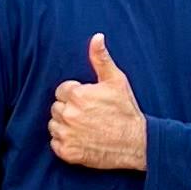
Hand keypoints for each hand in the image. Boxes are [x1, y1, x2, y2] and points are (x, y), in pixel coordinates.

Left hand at [49, 31, 147, 172]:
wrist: (136, 142)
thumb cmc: (126, 110)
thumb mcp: (116, 80)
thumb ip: (101, 58)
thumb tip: (97, 37)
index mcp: (77, 95)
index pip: (61, 91)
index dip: (75, 94)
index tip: (88, 101)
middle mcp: (68, 114)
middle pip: (56, 108)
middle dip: (69, 109)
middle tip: (88, 114)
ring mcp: (67, 135)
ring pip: (54, 126)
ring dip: (64, 126)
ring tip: (84, 127)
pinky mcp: (68, 152)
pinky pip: (55, 144)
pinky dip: (64, 142)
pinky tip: (80, 139)